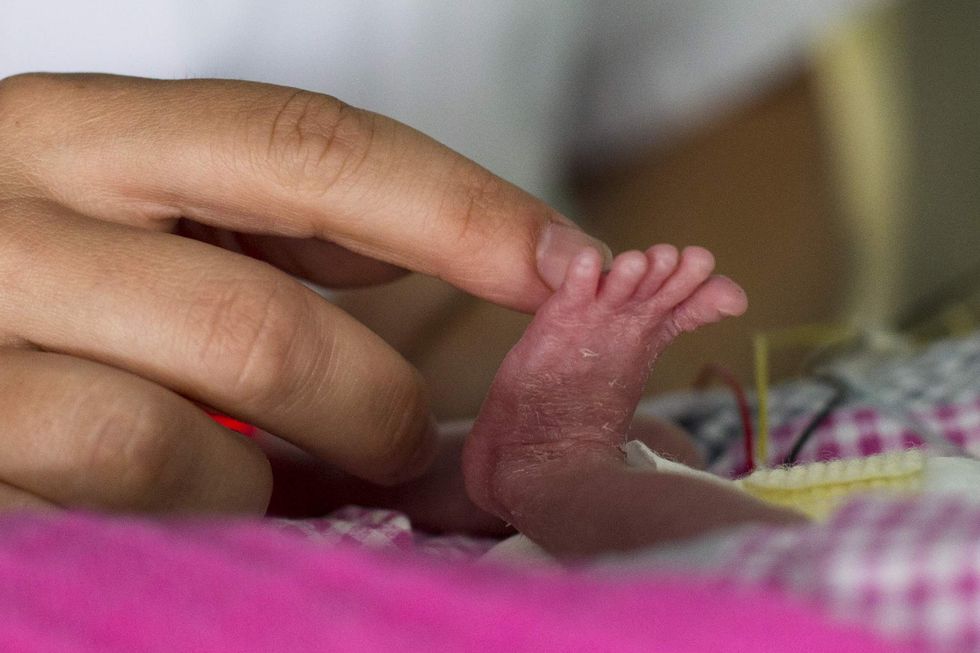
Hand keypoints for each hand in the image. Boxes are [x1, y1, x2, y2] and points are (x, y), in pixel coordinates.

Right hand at [0, 73, 609, 513]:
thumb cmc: (67, 286)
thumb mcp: (170, 224)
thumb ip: (298, 235)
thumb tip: (485, 259)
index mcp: (83, 137)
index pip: (305, 148)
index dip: (458, 210)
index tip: (570, 266)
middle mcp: (3, 230)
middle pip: (257, 328)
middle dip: (370, 407)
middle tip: (405, 445)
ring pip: (170, 448)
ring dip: (272, 484)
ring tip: (286, 482)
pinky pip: (110, 527)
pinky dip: (196, 528)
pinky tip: (205, 510)